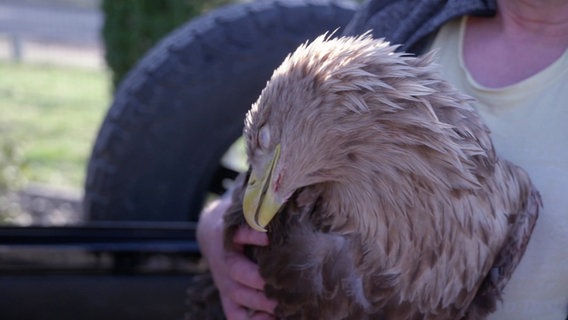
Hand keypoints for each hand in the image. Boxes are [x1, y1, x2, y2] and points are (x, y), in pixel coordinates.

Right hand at [197, 196, 277, 319]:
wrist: (211, 230)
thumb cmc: (238, 217)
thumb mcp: (245, 205)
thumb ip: (262, 205)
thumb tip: (290, 194)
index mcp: (228, 233)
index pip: (239, 233)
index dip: (252, 235)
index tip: (268, 236)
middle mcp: (224, 258)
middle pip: (237, 272)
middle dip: (259, 281)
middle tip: (282, 286)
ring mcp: (223, 278)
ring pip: (236, 295)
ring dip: (257, 303)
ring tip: (278, 307)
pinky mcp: (226, 293)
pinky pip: (232, 313)